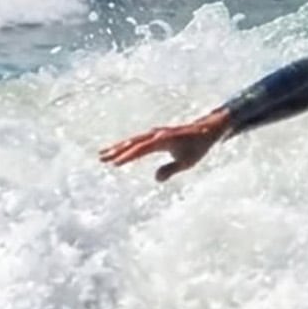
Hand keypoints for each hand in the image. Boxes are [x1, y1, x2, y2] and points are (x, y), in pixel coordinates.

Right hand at [99, 108, 230, 182]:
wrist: (207, 130)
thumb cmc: (198, 147)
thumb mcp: (187, 162)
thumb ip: (171, 170)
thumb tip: (156, 178)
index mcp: (162, 140)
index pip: (140, 149)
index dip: (127, 157)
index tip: (114, 164)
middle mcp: (156, 134)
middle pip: (132, 142)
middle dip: (116, 150)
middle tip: (100, 157)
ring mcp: (155, 134)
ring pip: (133, 140)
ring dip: (118, 147)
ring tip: (103, 155)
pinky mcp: (156, 136)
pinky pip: (138, 141)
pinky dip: (127, 146)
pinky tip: (120, 151)